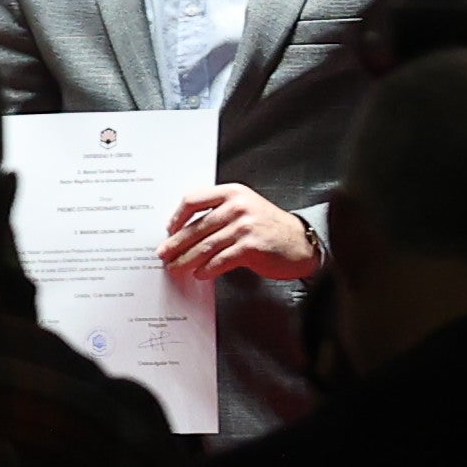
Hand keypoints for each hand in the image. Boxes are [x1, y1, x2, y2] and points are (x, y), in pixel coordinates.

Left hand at [161, 185, 319, 282]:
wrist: (302, 242)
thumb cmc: (270, 227)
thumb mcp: (245, 207)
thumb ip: (219, 212)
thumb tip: (184, 230)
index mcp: (232, 193)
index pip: (193, 199)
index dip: (177, 216)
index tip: (169, 229)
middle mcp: (238, 206)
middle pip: (196, 226)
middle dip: (176, 243)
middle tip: (164, 253)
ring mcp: (245, 226)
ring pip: (205, 245)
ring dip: (186, 259)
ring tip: (176, 267)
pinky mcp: (251, 247)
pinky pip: (220, 259)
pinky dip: (207, 268)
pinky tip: (200, 273)